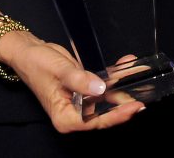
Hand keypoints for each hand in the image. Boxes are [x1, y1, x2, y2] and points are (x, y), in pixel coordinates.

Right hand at [4, 35, 144, 132]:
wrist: (29, 51)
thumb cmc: (37, 64)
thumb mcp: (59, 71)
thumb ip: (80, 80)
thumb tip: (101, 89)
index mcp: (65, 117)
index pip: (95, 121)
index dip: (115, 115)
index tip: (133, 107)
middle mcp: (74, 113)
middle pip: (105, 113)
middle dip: (124, 102)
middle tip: (144, 93)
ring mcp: (80, 102)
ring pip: (106, 99)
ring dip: (122, 86)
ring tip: (138, 73)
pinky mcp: (85, 89)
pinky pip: (103, 86)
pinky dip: (114, 77)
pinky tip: (125, 66)